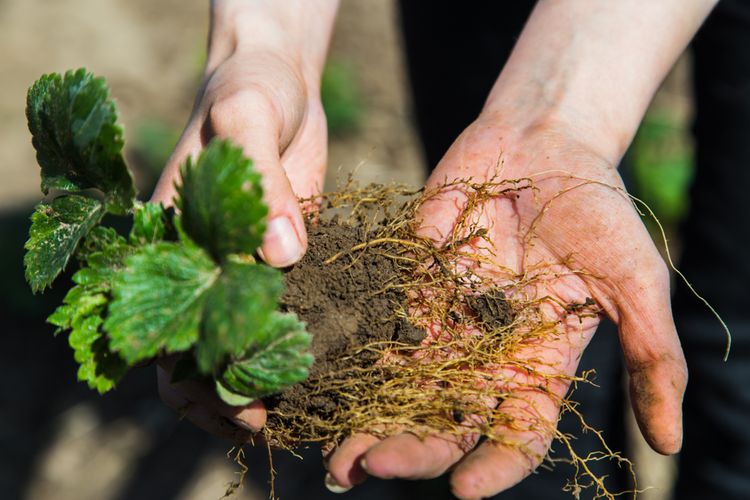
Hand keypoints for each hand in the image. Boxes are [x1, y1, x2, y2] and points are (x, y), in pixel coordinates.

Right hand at [152, 0, 336, 436]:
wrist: (279, 82)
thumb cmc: (247, 91)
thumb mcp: (245, 119)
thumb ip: (257, 182)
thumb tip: (282, 254)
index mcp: (170, 246)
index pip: (163, 335)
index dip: (194, 380)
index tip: (239, 405)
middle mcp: (203, 268)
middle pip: (203, 356)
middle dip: (232, 396)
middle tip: (276, 421)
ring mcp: (244, 268)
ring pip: (246, 343)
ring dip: (268, 379)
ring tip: (304, 407)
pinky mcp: (285, 261)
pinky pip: (288, 311)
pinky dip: (300, 340)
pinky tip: (329, 361)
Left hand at [326, 115, 686, 497]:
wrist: (545, 142)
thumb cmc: (598, 211)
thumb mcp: (636, 284)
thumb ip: (652, 357)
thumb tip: (670, 445)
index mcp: (538, 363)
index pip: (516, 432)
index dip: (494, 465)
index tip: (464, 489)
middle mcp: (486, 351)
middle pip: (446, 418)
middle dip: (411, 449)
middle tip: (369, 468)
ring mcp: (445, 317)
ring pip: (402, 382)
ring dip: (367, 418)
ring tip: (334, 454)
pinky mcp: (411, 280)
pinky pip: (379, 322)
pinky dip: (353, 353)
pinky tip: (325, 378)